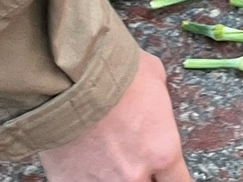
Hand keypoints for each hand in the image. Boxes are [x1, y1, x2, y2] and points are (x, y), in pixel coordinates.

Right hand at [40, 50, 190, 181]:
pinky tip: (82, 157)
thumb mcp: (154, 76)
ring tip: (105, 153)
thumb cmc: (115, 72)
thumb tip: (154, 106)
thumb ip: (159, 103)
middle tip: (134, 155)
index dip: (172, 177)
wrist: (70, 77)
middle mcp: (135, 175)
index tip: (165, 172)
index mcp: (162, 151)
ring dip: (114, 174)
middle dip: (144, 174)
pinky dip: (85, 174)